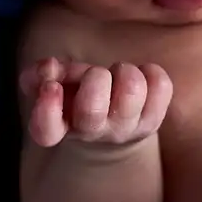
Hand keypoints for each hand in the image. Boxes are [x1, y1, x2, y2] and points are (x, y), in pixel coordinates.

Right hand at [18, 57, 172, 149]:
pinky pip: (160, 85)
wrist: (111, 128)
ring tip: (118, 74)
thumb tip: (47, 68)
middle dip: (93, 78)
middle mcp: (93, 133)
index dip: (47, 108)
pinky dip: (151, 71)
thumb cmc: (76, 99)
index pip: (46, 130)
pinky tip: (141, 78)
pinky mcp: (153, 120)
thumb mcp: (54, 88)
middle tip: (95, 74)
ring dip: (124, 71)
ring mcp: (126, 129)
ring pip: (131, 90)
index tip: (51, 87)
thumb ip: (41, 75)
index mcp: (61, 127)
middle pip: (92, 109)